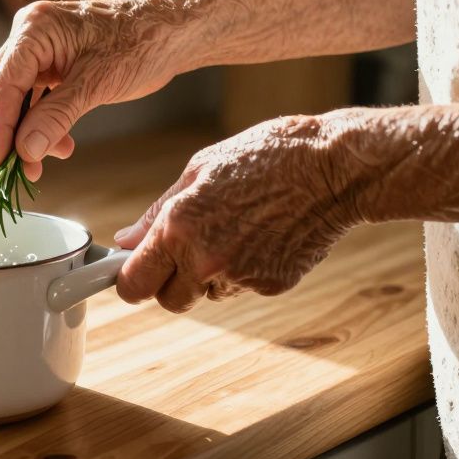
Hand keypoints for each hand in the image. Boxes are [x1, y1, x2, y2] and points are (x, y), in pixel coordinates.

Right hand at [0, 0, 195, 178]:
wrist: (174, 33)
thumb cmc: (142, 45)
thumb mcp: (98, 83)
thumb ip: (56, 117)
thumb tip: (24, 151)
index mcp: (34, 30)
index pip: (0, 85)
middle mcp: (28, 35)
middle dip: (7, 133)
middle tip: (18, 170)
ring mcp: (38, 49)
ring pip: (13, 98)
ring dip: (25, 132)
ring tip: (48, 159)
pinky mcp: (51, 63)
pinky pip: (33, 98)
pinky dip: (40, 123)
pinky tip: (59, 143)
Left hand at [113, 115, 362, 312]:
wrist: (332, 168)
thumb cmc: (265, 156)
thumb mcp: (199, 170)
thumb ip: (156, 213)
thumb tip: (126, 241)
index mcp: (178, 228)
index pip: (134, 284)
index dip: (129, 281)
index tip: (131, 274)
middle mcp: (205, 260)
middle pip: (168, 301)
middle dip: (169, 284)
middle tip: (182, 255)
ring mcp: (240, 278)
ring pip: (207, 296)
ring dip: (210, 277)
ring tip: (235, 231)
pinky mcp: (271, 287)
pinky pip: (242, 289)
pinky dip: (245, 272)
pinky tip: (262, 237)